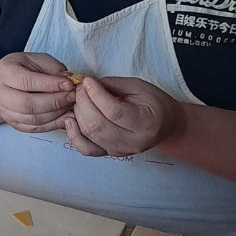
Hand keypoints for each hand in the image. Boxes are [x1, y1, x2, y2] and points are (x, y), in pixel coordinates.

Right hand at [0, 52, 77, 132]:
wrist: (6, 82)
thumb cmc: (24, 67)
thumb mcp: (38, 59)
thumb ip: (53, 68)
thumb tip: (69, 81)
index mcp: (5, 72)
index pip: (26, 81)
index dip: (49, 84)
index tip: (69, 84)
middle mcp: (1, 93)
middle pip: (27, 104)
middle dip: (54, 102)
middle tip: (72, 96)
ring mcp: (5, 111)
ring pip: (33, 119)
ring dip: (56, 114)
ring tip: (70, 105)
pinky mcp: (14, 123)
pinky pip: (35, 128)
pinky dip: (53, 124)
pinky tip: (65, 116)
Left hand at [63, 76, 184, 158]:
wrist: (166, 125)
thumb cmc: (154, 103)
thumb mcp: (139, 87)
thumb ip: (113, 84)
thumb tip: (88, 83)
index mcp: (144, 123)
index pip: (113, 111)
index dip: (96, 94)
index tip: (87, 81)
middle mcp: (132, 142)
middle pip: (98, 124)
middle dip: (83, 102)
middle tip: (80, 88)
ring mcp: (120, 150)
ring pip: (90, 135)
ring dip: (77, 114)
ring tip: (78, 99)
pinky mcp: (110, 154)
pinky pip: (87, 149)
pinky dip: (74, 135)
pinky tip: (70, 120)